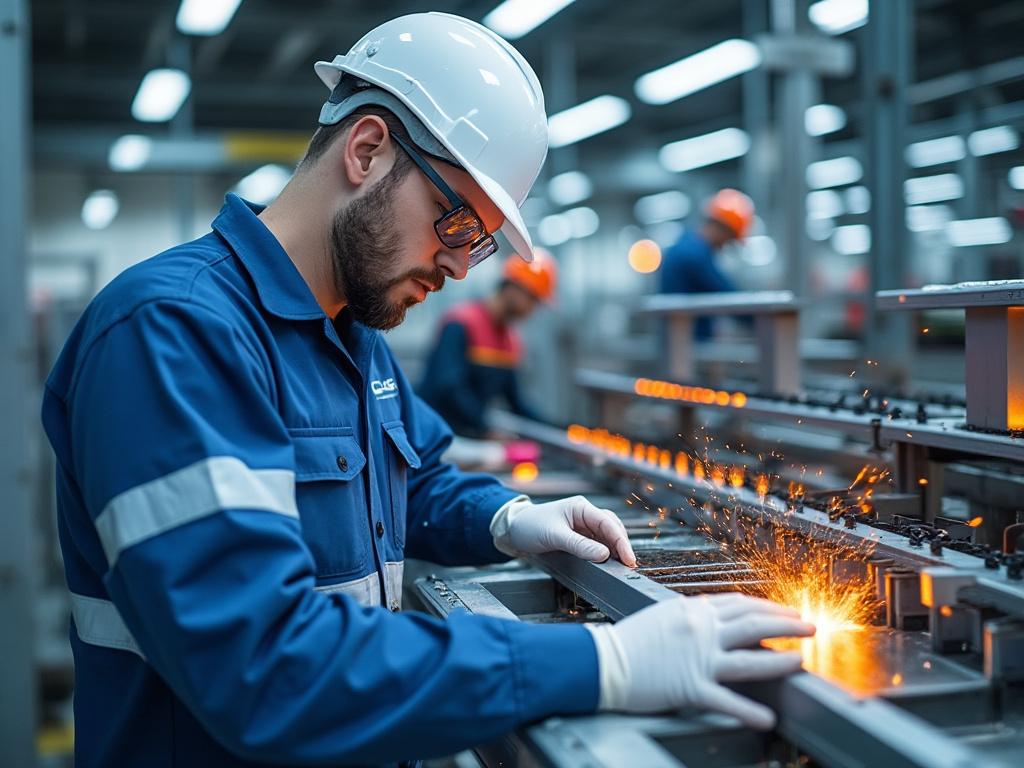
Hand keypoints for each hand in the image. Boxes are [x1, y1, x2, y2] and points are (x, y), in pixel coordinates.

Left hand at [490, 495, 636, 565]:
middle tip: (629, 565)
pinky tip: (608, 563)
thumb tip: (604, 555)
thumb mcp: (554, 536)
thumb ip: (580, 546)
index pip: (608, 523)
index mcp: (581, 507)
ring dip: (615, 550)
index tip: (628, 558)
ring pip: (607, 536)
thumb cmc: (530, 526)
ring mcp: (582, 525)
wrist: (513, 529)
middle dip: (622, 545)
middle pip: (612, 528)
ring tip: (621, 566)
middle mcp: (585, 514)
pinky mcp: (578, 536)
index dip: (621, 541)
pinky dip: (605, 553)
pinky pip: (597, 544)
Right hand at [587, 593, 814, 728]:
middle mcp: (701, 630)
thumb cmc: (627, 638)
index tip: (786, 610)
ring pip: (751, 660)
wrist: (604, 659)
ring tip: (802, 661)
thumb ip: (692, 615)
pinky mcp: (691, 687)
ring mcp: (699, 659)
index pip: (741, 604)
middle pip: (755, 624)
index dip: (769, 607)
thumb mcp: (663, 613)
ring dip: (781, 661)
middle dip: (787, 625)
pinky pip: (727, 700)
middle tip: (809, 627)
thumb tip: (714, 616)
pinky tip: (767, 717)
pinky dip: (749, 711)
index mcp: (694, 610)